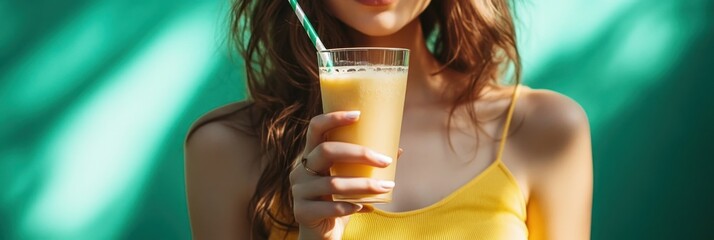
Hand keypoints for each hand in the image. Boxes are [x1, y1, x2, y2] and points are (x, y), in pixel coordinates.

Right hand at [289, 111, 396, 239]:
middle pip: (326, 151)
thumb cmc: (338, 202)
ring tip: (387, 187)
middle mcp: (300, 170)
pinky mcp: (301, 212)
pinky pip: (329, 207)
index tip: (358, 114)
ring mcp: (298, 191)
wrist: (320, 234)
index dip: (334, 118)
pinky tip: (363, 207)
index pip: (316, 128)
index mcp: (310, 156)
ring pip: (333, 183)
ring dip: (364, 185)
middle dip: (359, 153)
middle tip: (385, 160)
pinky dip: (349, 207)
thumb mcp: (351, 181)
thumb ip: (367, 166)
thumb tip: (397, 149)